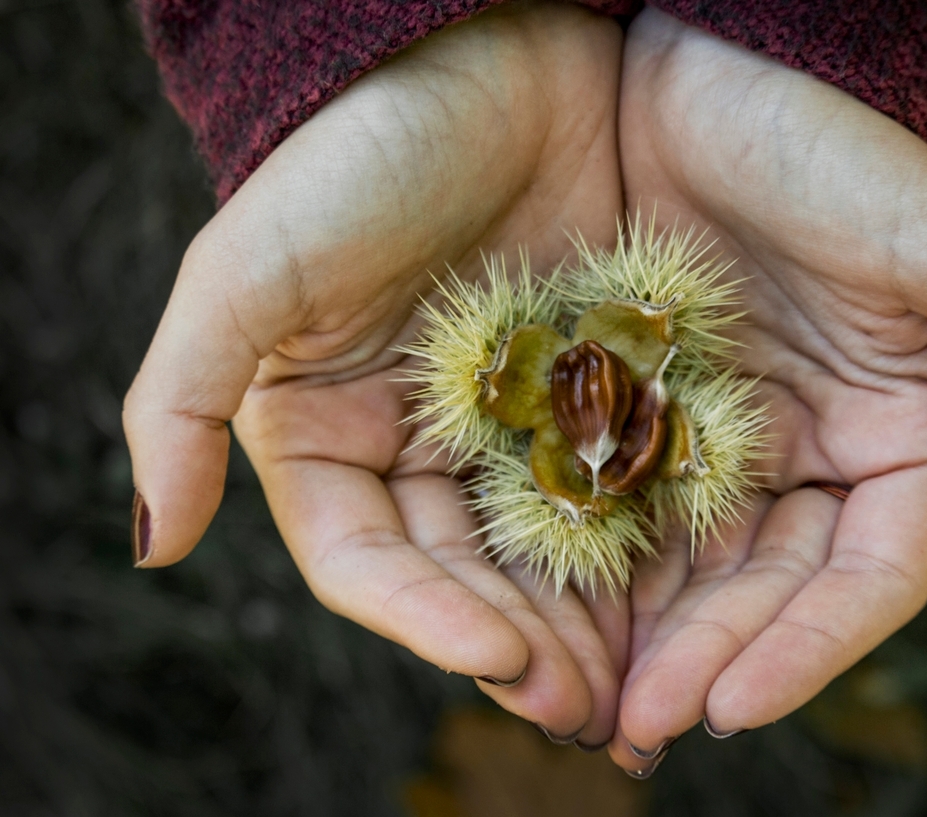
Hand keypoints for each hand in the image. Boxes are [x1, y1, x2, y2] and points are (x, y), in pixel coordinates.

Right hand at [122, 0, 629, 746]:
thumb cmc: (358, 154)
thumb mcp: (252, 269)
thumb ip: (186, 401)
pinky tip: (686, 591)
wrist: (488, 57)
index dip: (427, 621)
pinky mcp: (593, 389)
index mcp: (333, 434)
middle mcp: (422, 444)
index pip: (372, 564)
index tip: (499, 659)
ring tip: (642, 683)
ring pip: (549, 551)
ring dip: (590, 622)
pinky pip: (620, 484)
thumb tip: (152, 542)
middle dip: (523, 647)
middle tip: (590, 710)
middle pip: (468, 577)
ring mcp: (512, 423)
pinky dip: (644, 541)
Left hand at [609, 10, 926, 773]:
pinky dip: (597, 565)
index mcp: (900, 438)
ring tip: (592, 701)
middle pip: (770, 589)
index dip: (811, 650)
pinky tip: (553, 609)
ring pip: (693, 565)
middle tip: (642, 724)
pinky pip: (624, 504)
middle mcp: (816, 454)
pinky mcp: (648, 410)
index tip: (733, 706)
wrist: (710, 75)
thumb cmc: (836, 152)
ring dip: (648, 636)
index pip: (865, 577)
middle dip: (712, 658)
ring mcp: (729, 438)